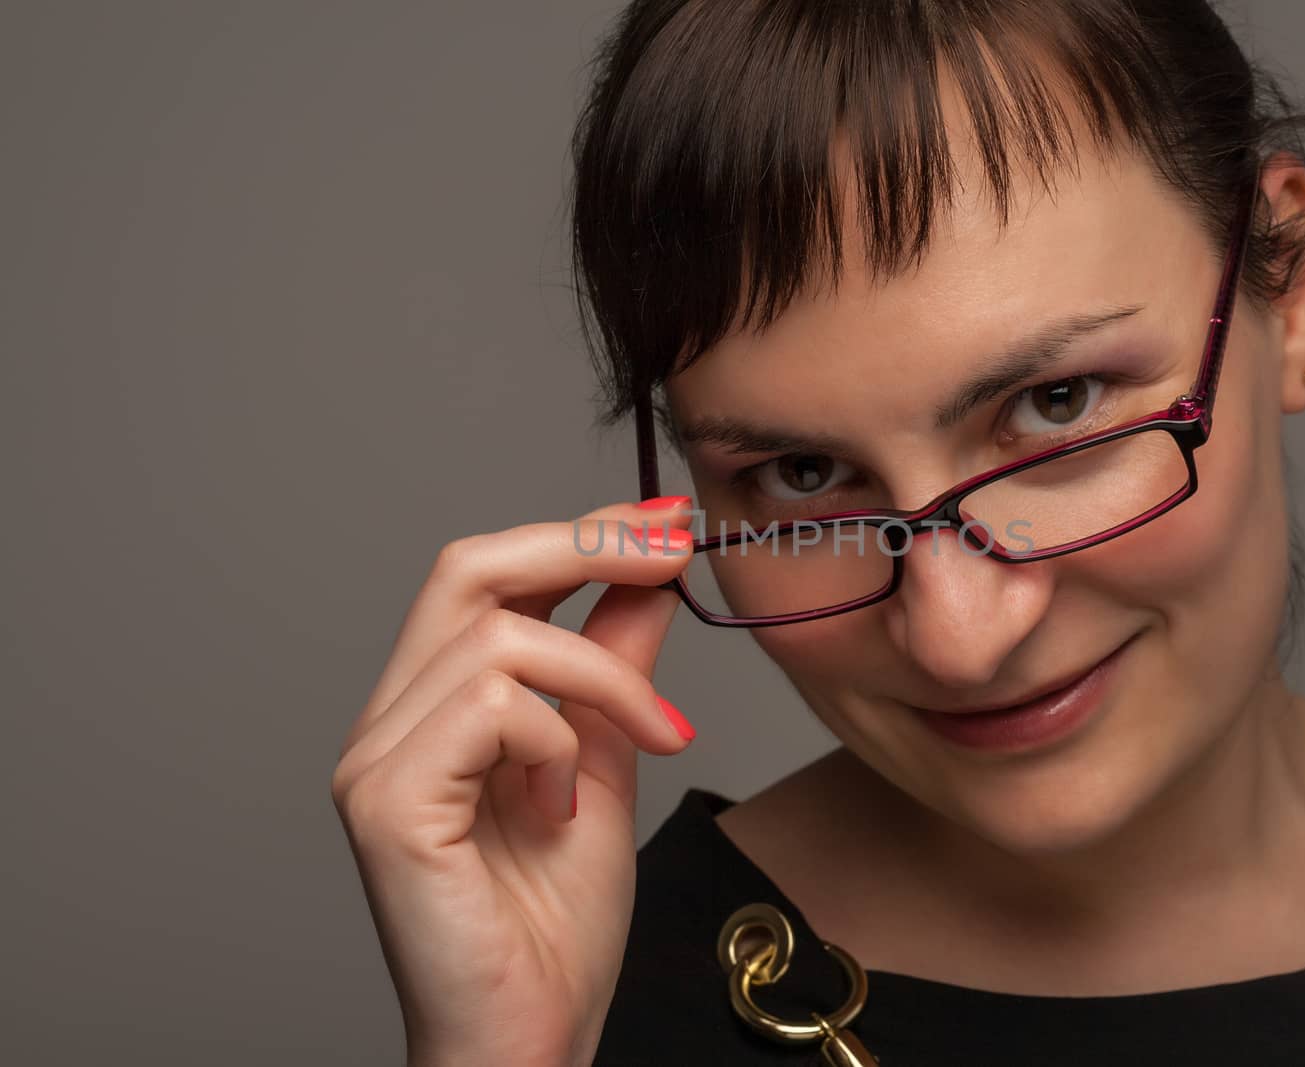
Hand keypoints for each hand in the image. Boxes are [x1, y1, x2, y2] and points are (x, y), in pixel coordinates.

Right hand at [330, 498, 698, 1065]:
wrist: (531, 1036)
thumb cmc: (554, 926)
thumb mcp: (606, 764)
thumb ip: (614, 669)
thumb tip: (647, 578)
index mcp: (431, 709)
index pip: (486, 576)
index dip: (576, 534)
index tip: (663, 526)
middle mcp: (388, 723)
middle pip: (466, 569)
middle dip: (581, 546)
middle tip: (669, 556)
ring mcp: (376, 762)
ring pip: (497, 641)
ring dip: (602, 679)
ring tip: (647, 744)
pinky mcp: (386, 806)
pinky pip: (490, 710)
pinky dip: (557, 740)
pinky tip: (565, 804)